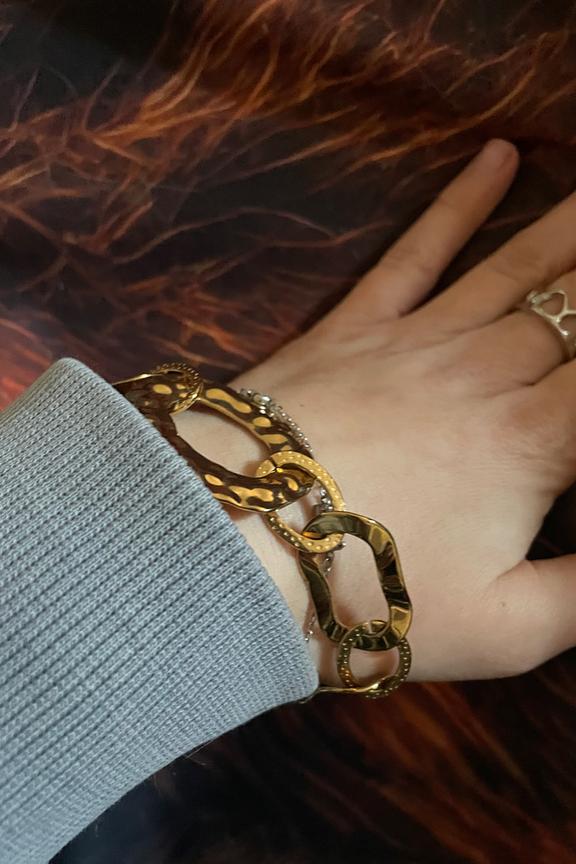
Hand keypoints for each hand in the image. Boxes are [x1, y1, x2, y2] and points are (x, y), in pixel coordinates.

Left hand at [181, 139, 575, 686]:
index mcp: (534, 443)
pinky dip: (457, 202)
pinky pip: (417, 250)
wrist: (234, 551)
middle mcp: (489, 373)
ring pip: (516, 265)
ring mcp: (418, 339)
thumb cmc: (368, 593)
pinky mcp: (355, 325)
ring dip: (570, 226)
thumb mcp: (501, 629)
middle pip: (575, 307)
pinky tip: (496, 156)